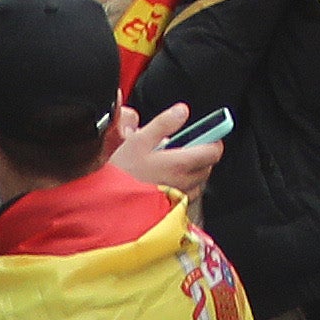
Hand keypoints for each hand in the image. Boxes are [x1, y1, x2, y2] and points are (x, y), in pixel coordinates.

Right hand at [110, 100, 228, 197]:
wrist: (106, 205)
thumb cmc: (120, 174)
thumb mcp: (138, 141)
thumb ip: (163, 124)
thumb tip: (182, 111)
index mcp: (179, 163)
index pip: (214, 151)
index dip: (213, 139)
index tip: (206, 133)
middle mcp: (184, 182)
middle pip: (207, 166)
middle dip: (200, 154)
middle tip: (181, 147)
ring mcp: (178, 197)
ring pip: (197, 181)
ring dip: (191, 171)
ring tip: (169, 164)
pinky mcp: (171, 208)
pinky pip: (186, 194)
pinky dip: (182, 185)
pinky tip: (163, 180)